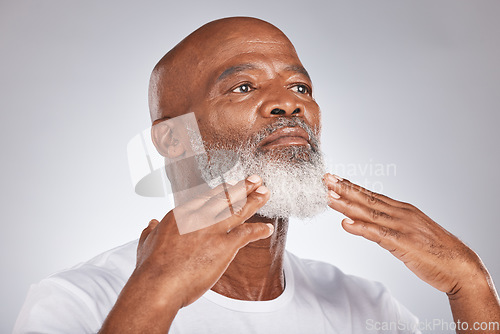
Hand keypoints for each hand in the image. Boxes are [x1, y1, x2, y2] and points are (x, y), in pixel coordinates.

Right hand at [99, 175, 272, 333]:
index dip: (220, 191)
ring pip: (238, 210)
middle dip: (243, 187)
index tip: (230, 186)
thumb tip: (151, 224)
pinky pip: (247, 234)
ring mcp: (212, 230)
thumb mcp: (146, 243)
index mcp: (181, 214)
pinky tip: (268, 228)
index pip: (206, 197)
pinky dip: (259, 230)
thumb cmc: (150, 267)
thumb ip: (151, 231)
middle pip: (225, 198)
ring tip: (265, 192)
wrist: (158, 284)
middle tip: (256, 179)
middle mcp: (199, 217)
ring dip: (254, 200)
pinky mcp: (224, 246)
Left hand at [324, 173, 484, 294]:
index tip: (334, 179)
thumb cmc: (435, 251)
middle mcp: (401, 214)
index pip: (371, 195)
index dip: (351, 187)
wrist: (461, 266)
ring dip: (347, 204)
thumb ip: (386, 226)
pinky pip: (378, 234)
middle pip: (367, 199)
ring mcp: (403, 227)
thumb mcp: (409, 233)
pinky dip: (361, 228)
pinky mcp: (404, 243)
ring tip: (329, 196)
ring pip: (369, 213)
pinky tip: (346, 224)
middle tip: (326, 179)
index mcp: (402, 210)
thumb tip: (362, 223)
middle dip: (344, 189)